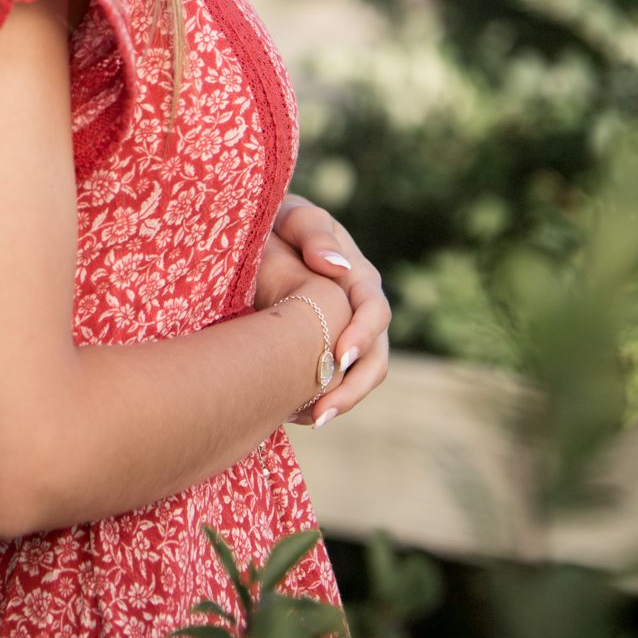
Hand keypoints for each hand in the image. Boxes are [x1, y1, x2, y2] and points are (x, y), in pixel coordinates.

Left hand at [258, 195, 390, 426]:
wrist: (261, 236)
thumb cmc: (277, 221)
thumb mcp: (291, 216)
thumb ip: (312, 232)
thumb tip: (336, 265)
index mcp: (358, 274)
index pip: (374, 310)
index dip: (362, 335)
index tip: (341, 356)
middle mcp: (360, 308)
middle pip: (376, 357)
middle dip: (352, 387)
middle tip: (320, 412)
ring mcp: (347, 332)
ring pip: (359, 376)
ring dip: (340, 402)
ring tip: (310, 422)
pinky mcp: (327, 350)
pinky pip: (334, 381)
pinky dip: (319, 399)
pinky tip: (291, 414)